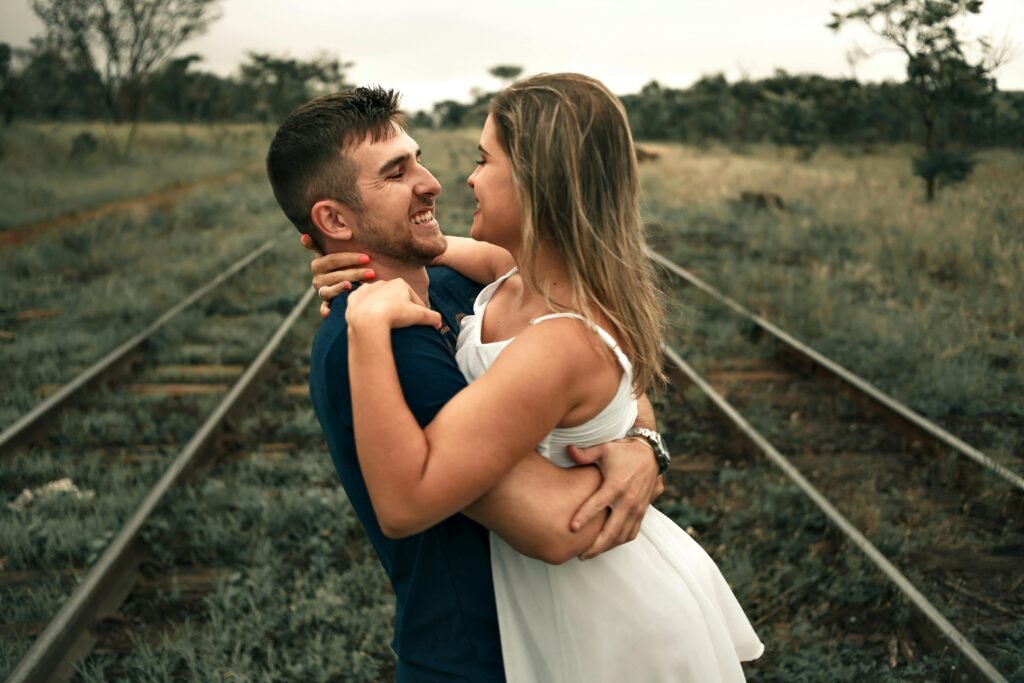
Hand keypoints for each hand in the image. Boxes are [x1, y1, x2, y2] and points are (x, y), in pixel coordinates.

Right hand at [300, 234, 374, 316]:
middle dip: (351, 266)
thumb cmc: (351, 266)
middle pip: (333, 268)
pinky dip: (325, 309)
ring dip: (341, 286)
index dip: (314, 245)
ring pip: (330, 287)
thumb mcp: (346, 253)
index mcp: (321, 261)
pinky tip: (327, 312)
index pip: (324, 253)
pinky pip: (325, 306)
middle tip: (370, 265)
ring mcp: (321, 289)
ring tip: (350, 285)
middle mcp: (318, 275)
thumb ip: (339, 240)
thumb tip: (318, 229)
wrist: (352, 287)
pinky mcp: (326, 303)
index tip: (307, 237)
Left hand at [346, 279, 441, 330]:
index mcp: (400, 284)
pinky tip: (370, 319)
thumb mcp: (419, 316)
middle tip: (402, 324)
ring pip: (378, 299)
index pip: (414, 299)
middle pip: (396, 298)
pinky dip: (366, 310)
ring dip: (382, 308)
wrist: (367, 319)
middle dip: (399, 308)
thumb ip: (433, 317)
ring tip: (385, 322)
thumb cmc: (395, 315)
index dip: (418, 311)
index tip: (420, 322)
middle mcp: (383, 282)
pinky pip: (362, 304)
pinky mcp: (354, 298)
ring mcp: (367, 289)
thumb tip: (440, 323)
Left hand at [567, 438, 664, 559]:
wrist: (650, 453)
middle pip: (612, 530)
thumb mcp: (604, 449)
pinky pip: (632, 532)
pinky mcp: (642, 512)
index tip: (572, 528)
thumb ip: (585, 454)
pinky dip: (619, 542)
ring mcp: (637, 508)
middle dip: (596, 546)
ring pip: (622, 536)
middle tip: (581, 555)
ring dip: (607, 547)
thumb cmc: (623, 451)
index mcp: (616, 485)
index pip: (598, 505)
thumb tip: (568, 449)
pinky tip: (607, 545)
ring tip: (590, 554)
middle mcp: (628, 500)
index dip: (584, 517)